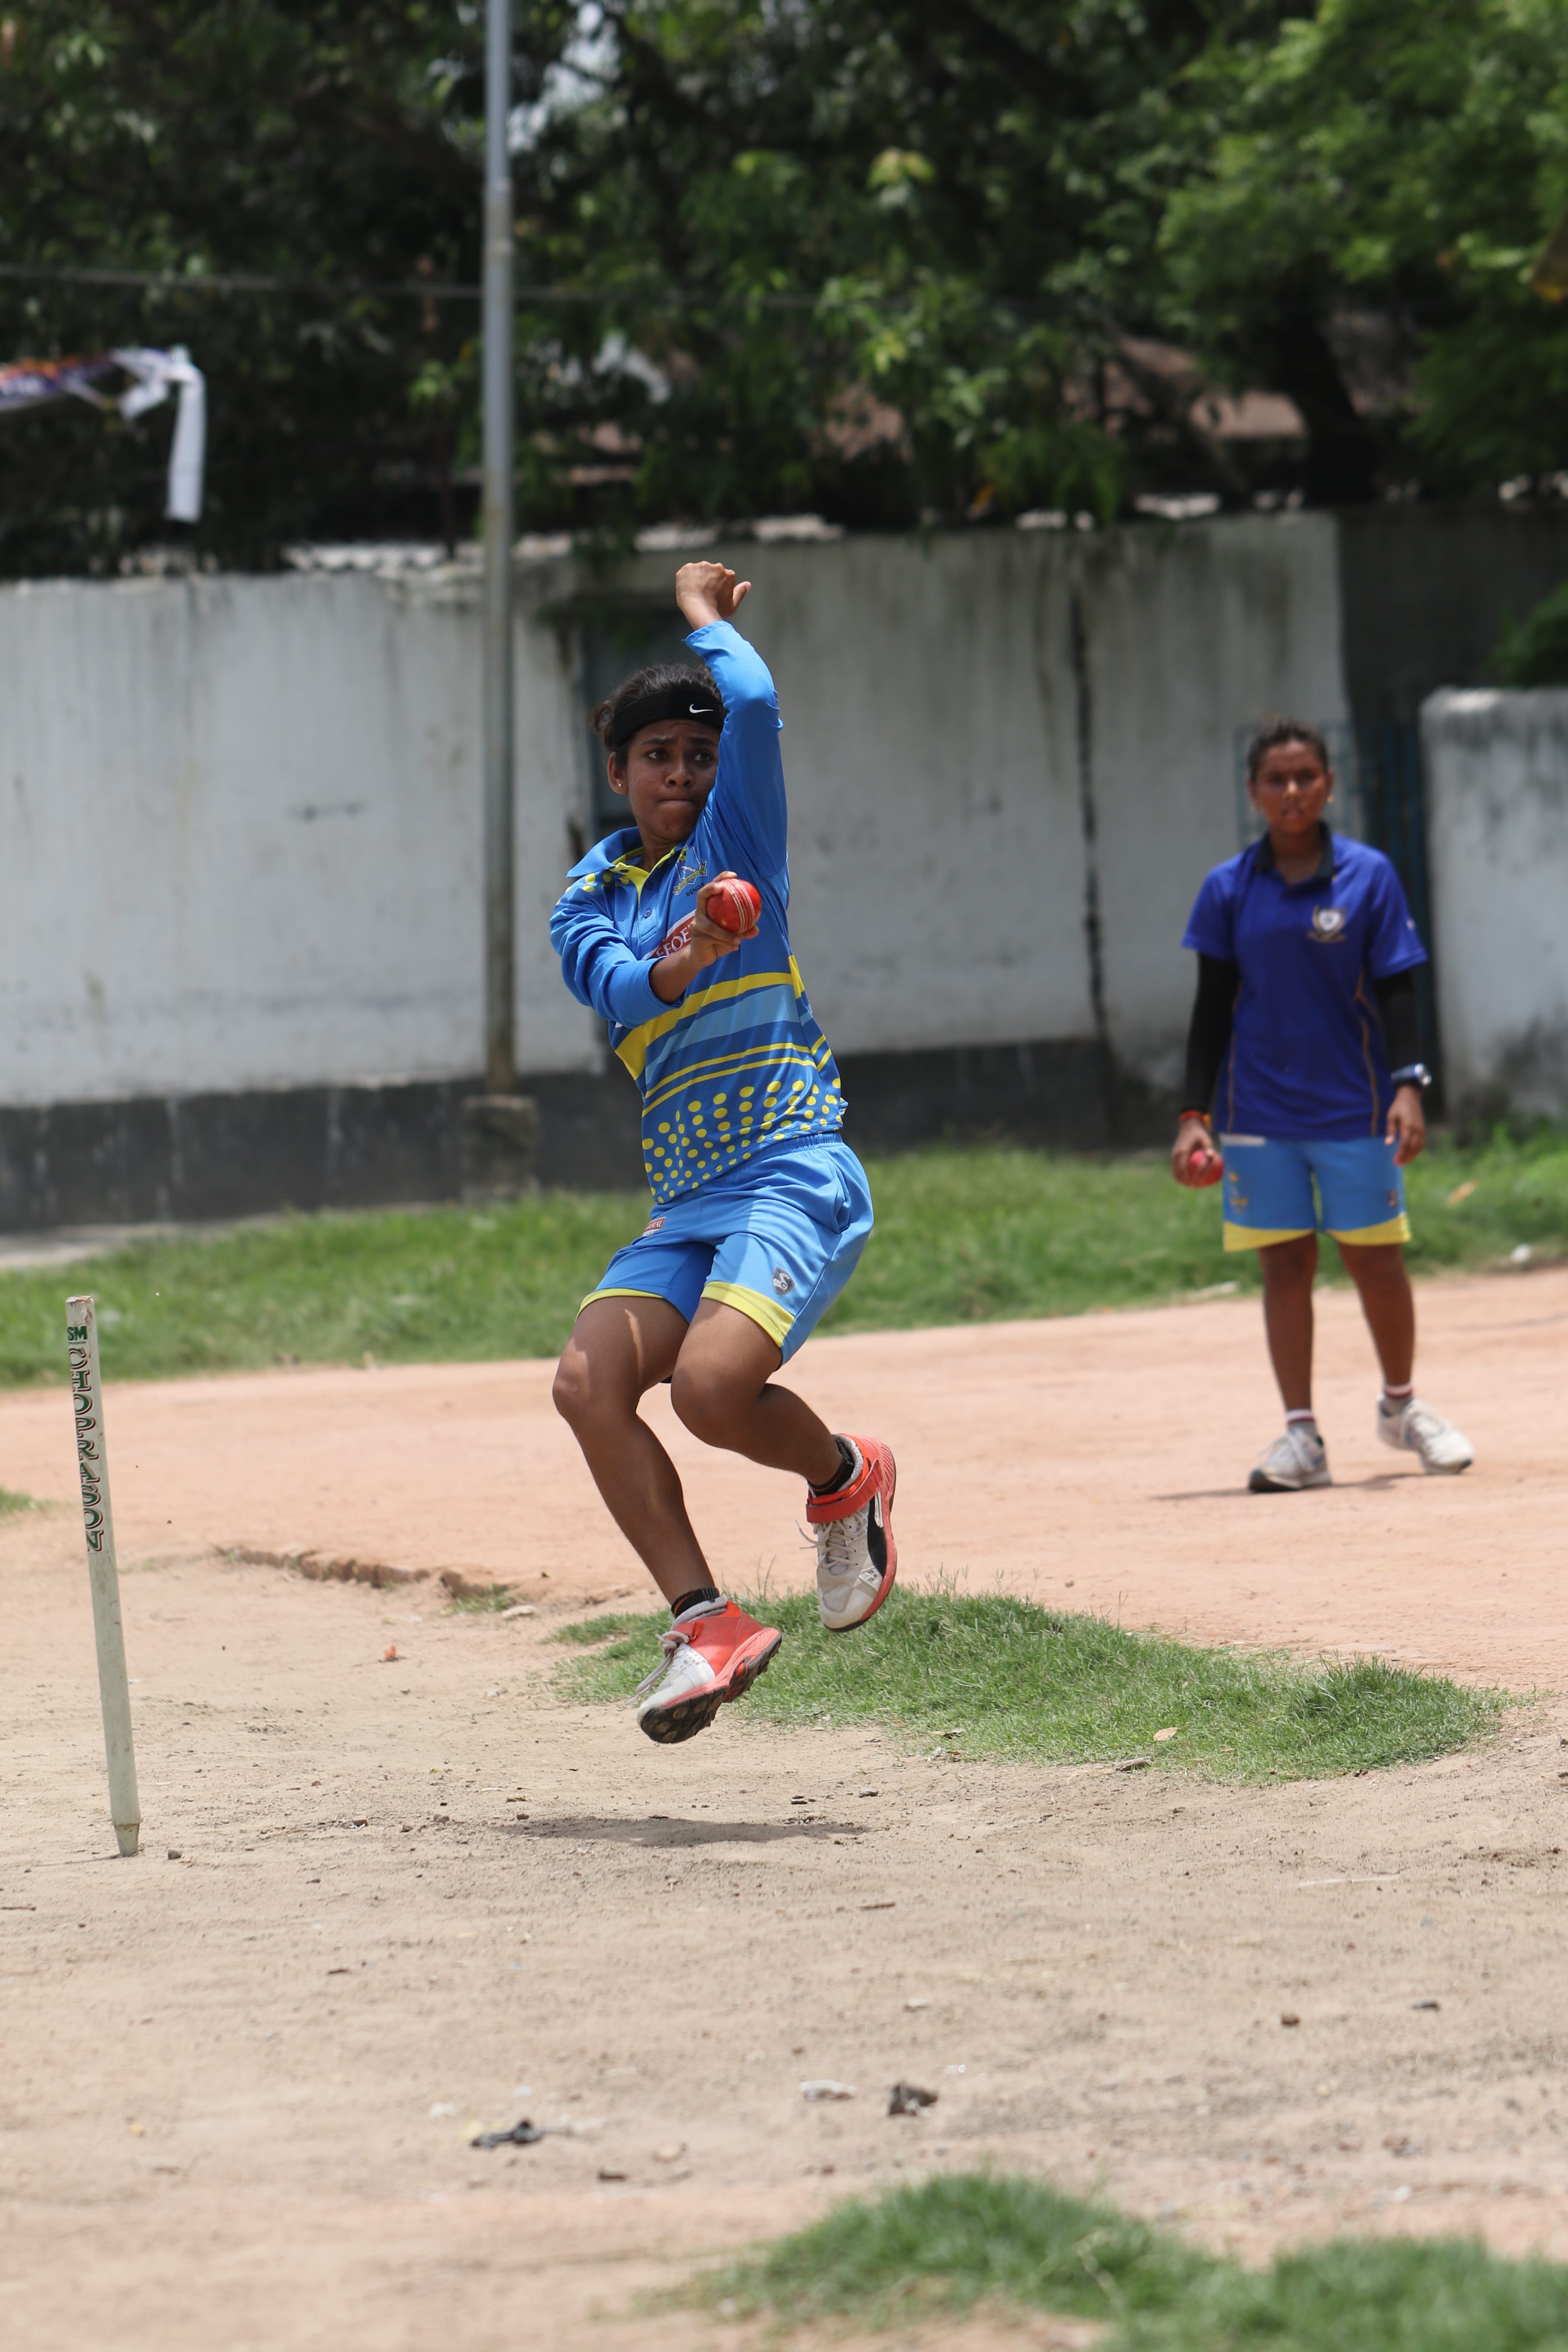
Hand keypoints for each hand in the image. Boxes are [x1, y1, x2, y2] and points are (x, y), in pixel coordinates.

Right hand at [650, 872, 757, 1002]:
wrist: (702, 958)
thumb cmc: (717, 943)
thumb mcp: (732, 936)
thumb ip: (742, 931)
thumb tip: (756, 928)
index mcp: (708, 907)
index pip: (712, 888)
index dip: (721, 878)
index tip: (734, 875)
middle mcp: (700, 912)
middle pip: (702, 895)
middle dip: (712, 888)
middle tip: (723, 887)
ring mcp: (695, 924)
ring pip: (711, 925)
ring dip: (726, 933)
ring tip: (739, 938)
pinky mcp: (696, 936)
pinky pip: (712, 937)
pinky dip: (726, 941)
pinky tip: (735, 946)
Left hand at [675, 560, 751, 628]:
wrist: (698, 609)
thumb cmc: (716, 610)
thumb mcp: (732, 604)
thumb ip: (740, 592)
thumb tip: (747, 584)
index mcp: (728, 574)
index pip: (722, 576)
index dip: (717, 586)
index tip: (713, 594)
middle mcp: (716, 566)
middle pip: (710, 571)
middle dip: (707, 579)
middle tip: (703, 593)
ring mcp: (702, 566)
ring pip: (698, 570)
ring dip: (696, 578)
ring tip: (695, 591)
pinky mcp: (688, 567)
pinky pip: (686, 571)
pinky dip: (686, 578)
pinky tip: (687, 588)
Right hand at [1171, 1115, 1220, 1187]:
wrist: (1188, 1126)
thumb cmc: (1199, 1133)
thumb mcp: (1206, 1138)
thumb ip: (1208, 1147)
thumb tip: (1212, 1155)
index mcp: (1182, 1152)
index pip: (1183, 1169)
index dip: (1188, 1179)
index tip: (1196, 1184)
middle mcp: (1176, 1155)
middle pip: (1177, 1174)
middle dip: (1185, 1182)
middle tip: (1195, 1186)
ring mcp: (1174, 1156)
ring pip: (1175, 1172)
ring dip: (1181, 1180)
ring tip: (1190, 1185)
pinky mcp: (1175, 1156)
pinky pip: (1176, 1169)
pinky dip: (1180, 1175)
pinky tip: (1188, 1179)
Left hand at [1387, 1083, 1425, 1165]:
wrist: (1410, 1097)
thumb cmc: (1398, 1107)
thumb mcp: (1391, 1117)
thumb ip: (1390, 1131)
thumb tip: (1387, 1144)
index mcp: (1407, 1125)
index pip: (1405, 1144)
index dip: (1401, 1154)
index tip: (1395, 1160)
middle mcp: (1416, 1129)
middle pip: (1413, 1147)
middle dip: (1406, 1157)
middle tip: (1397, 1164)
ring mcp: (1421, 1129)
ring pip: (1419, 1147)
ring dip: (1412, 1156)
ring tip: (1403, 1161)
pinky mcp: (1423, 1129)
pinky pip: (1422, 1143)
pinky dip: (1417, 1151)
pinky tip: (1410, 1155)